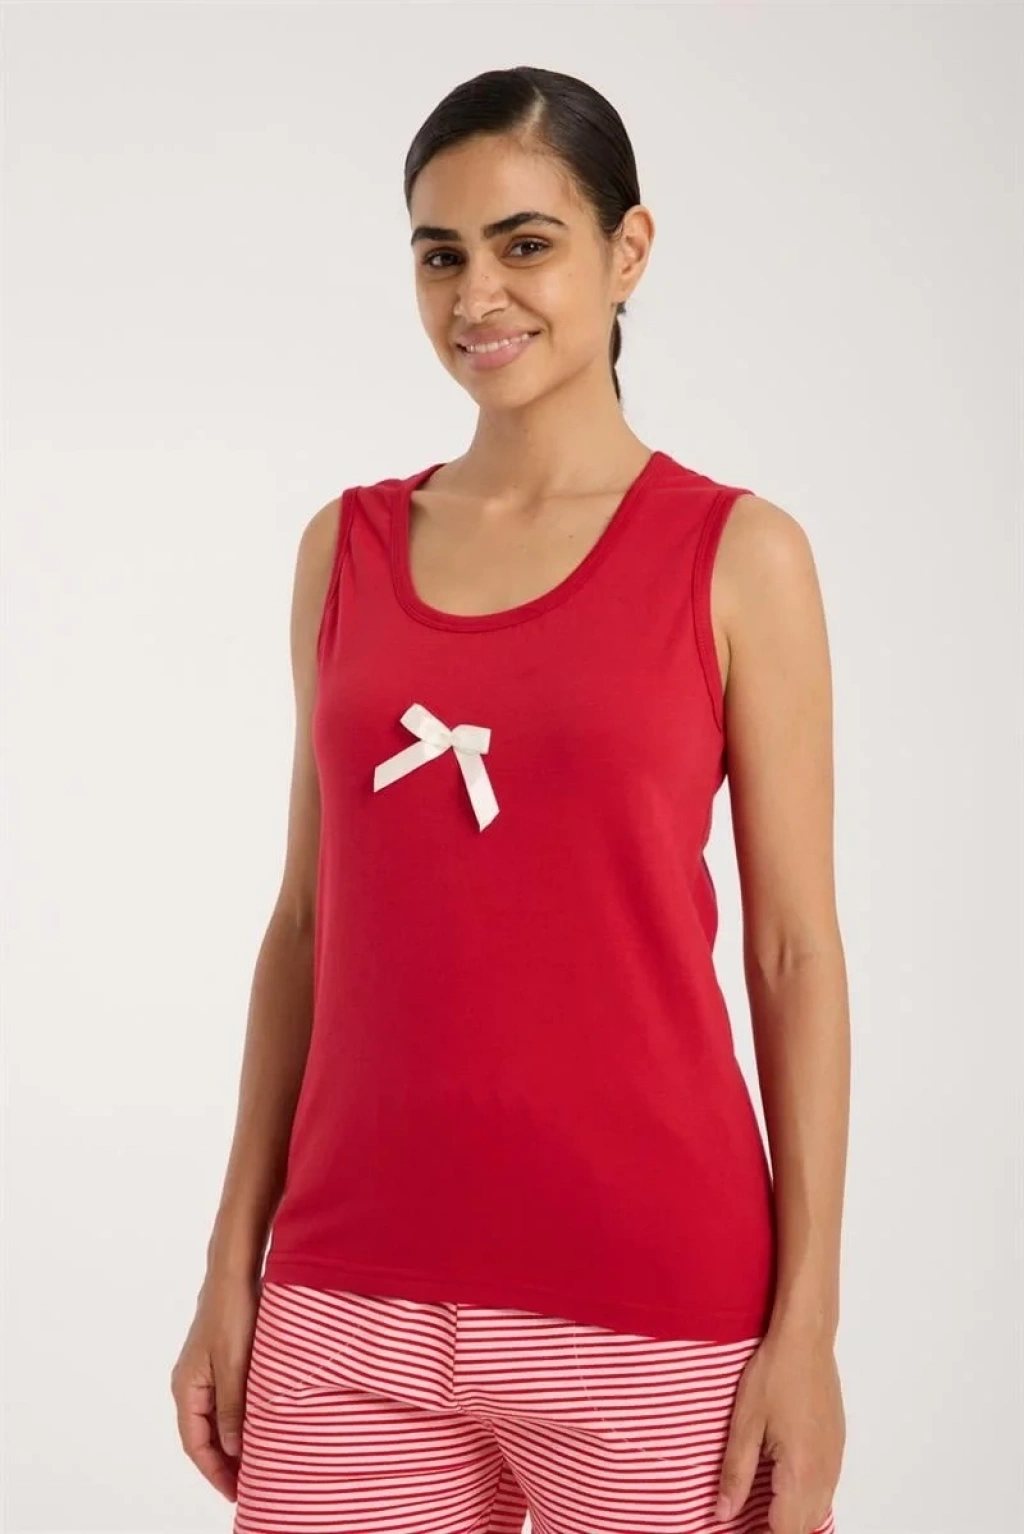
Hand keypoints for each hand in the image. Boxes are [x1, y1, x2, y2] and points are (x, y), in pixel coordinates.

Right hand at [170, 1272, 261, 1501]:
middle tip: (249, 1484)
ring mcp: (204, 1369)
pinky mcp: (219, 1358)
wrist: (234, 1268)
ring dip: (231, 1440)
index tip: (236, 1493)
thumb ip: (233, 1409)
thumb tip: (233, 1450)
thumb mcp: (234, 1366)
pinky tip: (257, 1423)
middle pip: (203, 1434)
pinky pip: (224, 1399)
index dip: (215, 1471)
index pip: (196, 1444)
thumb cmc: (231, 1311)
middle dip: (223, 1462)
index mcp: (186, 1388)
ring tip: (255, 1461)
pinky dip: (237, 1418)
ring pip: (215, 1417)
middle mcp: (190, 1382)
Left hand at [714, 1326, 844, 1532]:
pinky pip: (826, 1490)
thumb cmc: (776, 1373)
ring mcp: (835, 1460)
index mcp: (800, 1471)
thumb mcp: (745, 1423)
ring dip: (794, 1516)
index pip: (784, 1530)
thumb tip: (724, 1511)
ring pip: (818, 1510)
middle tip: (748, 1518)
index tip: (740, 1526)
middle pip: (805, 1526)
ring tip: (763, 1505)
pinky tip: (784, 1483)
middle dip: (778, 1528)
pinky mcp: (837, 1447)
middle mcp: (824, 1473)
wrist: (807, 1338)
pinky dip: (806, 1498)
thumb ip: (736, 1473)